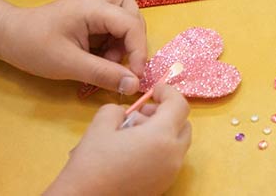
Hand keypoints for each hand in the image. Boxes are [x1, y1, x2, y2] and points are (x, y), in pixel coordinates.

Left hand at [0, 0, 147, 93]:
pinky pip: (114, 26)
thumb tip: (134, 86)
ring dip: (124, 40)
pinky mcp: (90, 17)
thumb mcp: (68, 64)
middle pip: (133, 10)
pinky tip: (99, 56)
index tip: (136, 75)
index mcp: (92, 8)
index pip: (131, 23)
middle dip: (133, 38)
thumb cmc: (33, 46)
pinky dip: (114, 42)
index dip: (139, 49)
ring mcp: (94, 7)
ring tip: (108, 59)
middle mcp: (97, 1)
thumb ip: (103, 74)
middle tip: (120, 60)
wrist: (7, 36)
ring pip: (126, 16)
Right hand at [46, 85, 191, 195]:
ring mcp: (170, 173)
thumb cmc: (92, 162)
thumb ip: (118, 109)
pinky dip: (158, 149)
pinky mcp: (162, 186)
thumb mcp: (101, 124)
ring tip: (131, 132)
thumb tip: (125, 112)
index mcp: (162, 136)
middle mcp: (173, 155)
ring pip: (176, 143)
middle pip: (183, 125)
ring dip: (161, 131)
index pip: (179, 105)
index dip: (168, 92)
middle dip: (165, 113)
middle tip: (141, 113)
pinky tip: (132, 150)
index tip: (154, 90)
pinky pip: (169, 160)